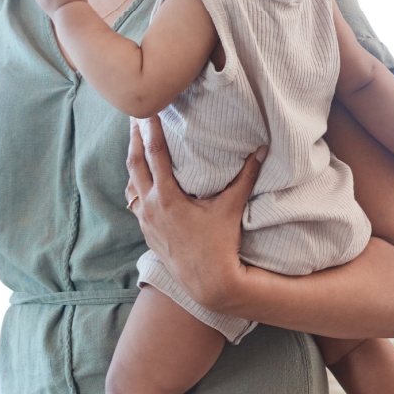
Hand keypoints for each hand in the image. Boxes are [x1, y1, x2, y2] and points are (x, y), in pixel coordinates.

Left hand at [126, 115, 265, 314]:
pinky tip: (139, 180)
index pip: (155, 155)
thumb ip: (245, 177)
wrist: (207, 282)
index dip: (151, 131)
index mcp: (167, 198)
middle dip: (134, 139)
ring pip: (131, 183)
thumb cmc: (219, 245)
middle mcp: (150, 206)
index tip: (146, 111)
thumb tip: (262, 149)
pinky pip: (134, 201)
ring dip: (133, 162)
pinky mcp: (146, 230)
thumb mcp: (231, 208)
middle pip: (135, 164)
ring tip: (134, 144)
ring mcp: (145, 220)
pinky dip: (135, 185)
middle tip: (134, 118)